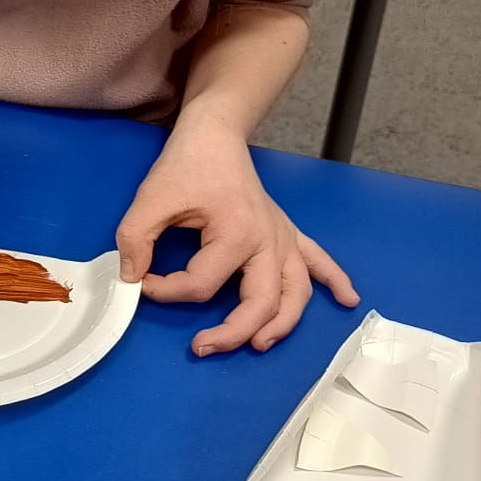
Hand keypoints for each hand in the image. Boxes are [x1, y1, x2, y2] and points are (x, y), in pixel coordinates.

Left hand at [116, 115, 357, 353]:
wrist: (215, 133)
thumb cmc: (187, 163)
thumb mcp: (152, 198)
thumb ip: (136, 239)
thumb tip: (132, 278)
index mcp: (237, 232)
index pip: (201, 284)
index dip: (167, 291)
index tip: (144, 283)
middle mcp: (268, 240)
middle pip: (261, 302)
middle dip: (233, 333)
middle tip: (201, 346)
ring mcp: (282, 237)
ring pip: (295, 292)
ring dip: (283, 324)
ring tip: (260, 344)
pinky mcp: (288, 233)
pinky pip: (318, 261)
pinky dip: (335, 281)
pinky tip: (348, 300)